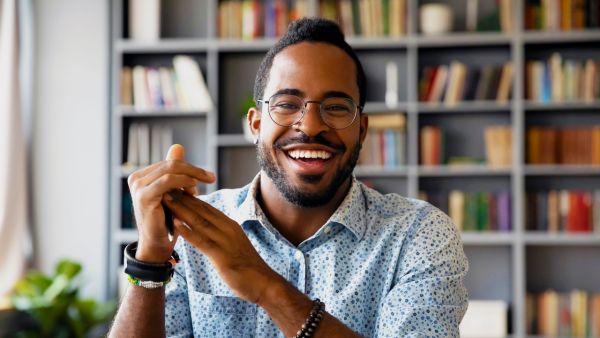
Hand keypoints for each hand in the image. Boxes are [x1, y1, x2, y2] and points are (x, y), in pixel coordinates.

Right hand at [127, 144, 215, 262]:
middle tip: (211, 177)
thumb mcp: (174, 192)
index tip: (206, 177)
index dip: (190, 168)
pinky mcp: (144, 196)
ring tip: (206, 181)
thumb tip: (178, 146)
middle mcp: (136, 179)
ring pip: (170, 169)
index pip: (170, 163)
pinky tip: (195, 186)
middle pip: (170, 164)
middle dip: (194, 169)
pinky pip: (167, 181)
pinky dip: (183, 181)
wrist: (158, 243)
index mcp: (141, 176)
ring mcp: (138, 187)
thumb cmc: (168, 219)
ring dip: (191, 174)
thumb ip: (175, 171)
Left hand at [162, 190, 280, 303]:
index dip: (190, 198)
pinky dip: (187, 232)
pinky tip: (175, 224)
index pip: (207, 208)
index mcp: (230, 225)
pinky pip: (202, 241)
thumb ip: (222, 236)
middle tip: (165, 187)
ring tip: (166, 199)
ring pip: (199, 222)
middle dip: (182, 198)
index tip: (174, 189)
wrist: (264, 283)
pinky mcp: (222, 256)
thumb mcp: (234, 245)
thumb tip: (209, 231)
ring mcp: (225, 241)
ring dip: (181, 210)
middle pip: (202, 210)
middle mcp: (228, 229)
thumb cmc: (248, 267)